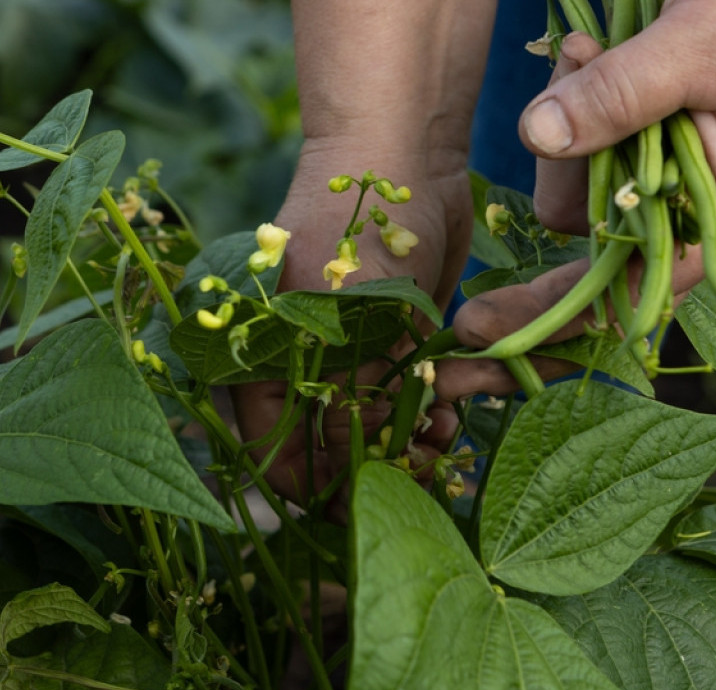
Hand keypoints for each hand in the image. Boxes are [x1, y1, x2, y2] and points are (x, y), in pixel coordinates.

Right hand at [229, 138, 470, 508]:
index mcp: (264, 359)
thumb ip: (348, 389)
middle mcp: (304, 365)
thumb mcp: (345, 311)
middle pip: (328, 447)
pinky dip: (427, 417)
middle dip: (372, 471)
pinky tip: (450, 422)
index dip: (311, 489)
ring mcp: (352, 354)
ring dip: (406, 448)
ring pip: (374, 429)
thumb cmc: (352, 222)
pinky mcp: (395, 341)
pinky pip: (408, 399)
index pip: (274, 450)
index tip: (357, 512)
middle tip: (416, 478)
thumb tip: (360, 461)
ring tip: (441, 447)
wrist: (399, 151)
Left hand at [435, 0, 715, 399]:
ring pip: (573, 178)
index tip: (473, 326)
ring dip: (567, 112)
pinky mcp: (641, 134)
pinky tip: (590, 46)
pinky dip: (574, 93)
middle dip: (564, 163)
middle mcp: (687, 209)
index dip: (546, 314)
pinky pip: (582, 136)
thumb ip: (620, 97)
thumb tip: (537, 137)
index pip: (622, 293)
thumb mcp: (701, 51)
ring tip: (594, 46)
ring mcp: (661, 173)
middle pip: (583, 228)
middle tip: (581, 64)